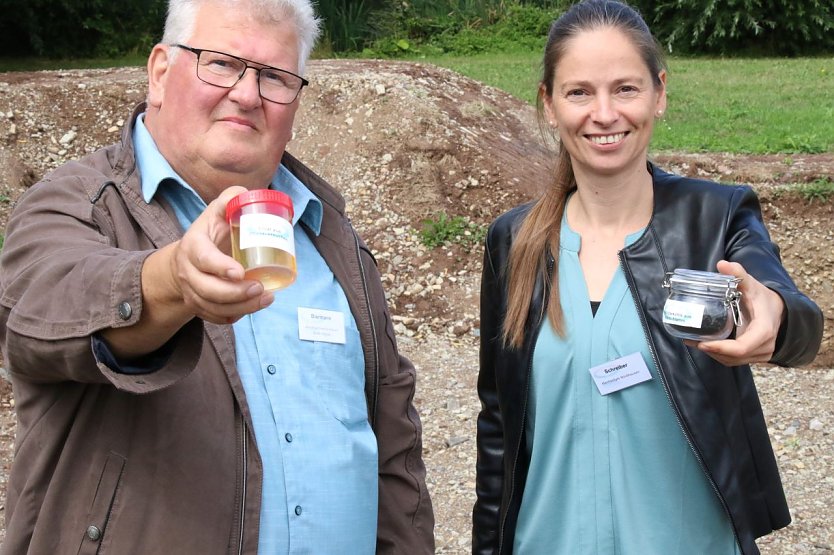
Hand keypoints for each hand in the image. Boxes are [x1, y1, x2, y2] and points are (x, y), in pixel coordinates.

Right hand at [167, 186, 273, 323]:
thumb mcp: (216, 212)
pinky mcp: (199, 306)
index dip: (220, 267)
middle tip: (262, 288)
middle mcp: (188, 271)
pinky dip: (235, 316)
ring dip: (242, 307)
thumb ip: (231, 199)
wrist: (185, 259)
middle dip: (236, 293)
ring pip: (213, 307)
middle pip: (209, 290)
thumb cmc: (209, 233)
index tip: (241, 272)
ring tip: (267, 299)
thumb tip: (248, 194)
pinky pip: (216, 318)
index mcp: (193, 246)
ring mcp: (192, 291)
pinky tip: (253, 308)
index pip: (203, 259)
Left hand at [687, 260, 784, 365]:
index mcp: (764, 330)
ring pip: (733, 361)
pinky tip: (705, 345)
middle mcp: (764, 346)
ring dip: (713, 355)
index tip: (703, 343)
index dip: (721, 349)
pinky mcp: (754, 356)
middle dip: (712, 351)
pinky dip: (719, 355)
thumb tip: (722, 264)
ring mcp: (760, 354)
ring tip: (694, 342)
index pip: (742, 348)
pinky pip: (735, 361)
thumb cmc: (763, 299)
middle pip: (734, 357)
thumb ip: (739, 275)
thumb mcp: (752, 285)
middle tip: (691, 340)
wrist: (780, 311)